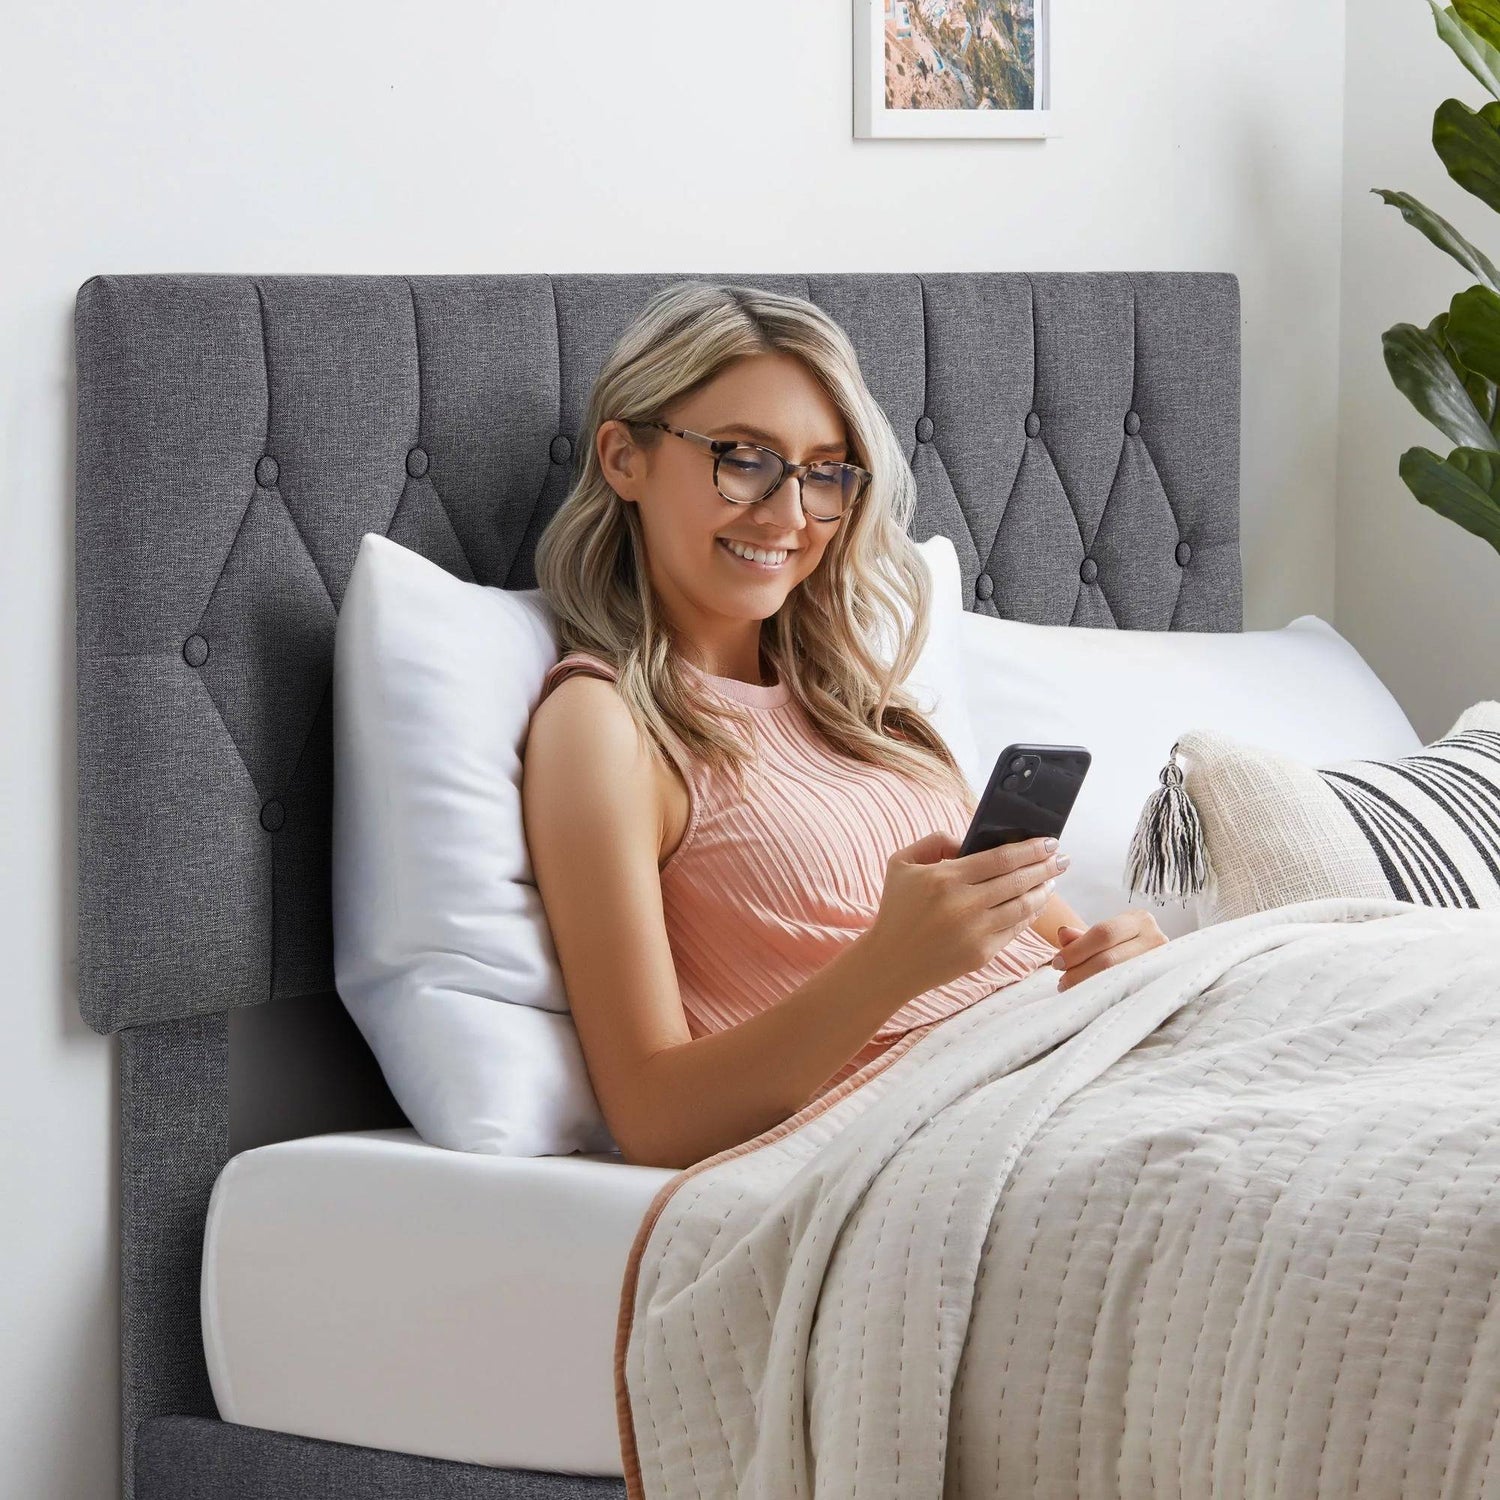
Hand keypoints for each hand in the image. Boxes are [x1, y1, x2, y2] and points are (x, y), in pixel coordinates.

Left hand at [1049, 909, 1167, 991]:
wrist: (1155, 965)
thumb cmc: (1124, 948)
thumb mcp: (1106, 938)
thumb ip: (1083, 937)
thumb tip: (1063, 933)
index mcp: (1139, 920)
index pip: (1103, 933)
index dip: (1077, 950)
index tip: (1057, 963)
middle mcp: (1156, 938)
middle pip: (1110, 958)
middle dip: (1079, 972)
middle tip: (1062, 983)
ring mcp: (1162, 964)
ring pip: (1118, 978)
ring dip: (1089, 986)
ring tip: (1072, 991)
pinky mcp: (1161, 984)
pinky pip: (1128, 993)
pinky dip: (1105, 996)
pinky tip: (1091, 999)